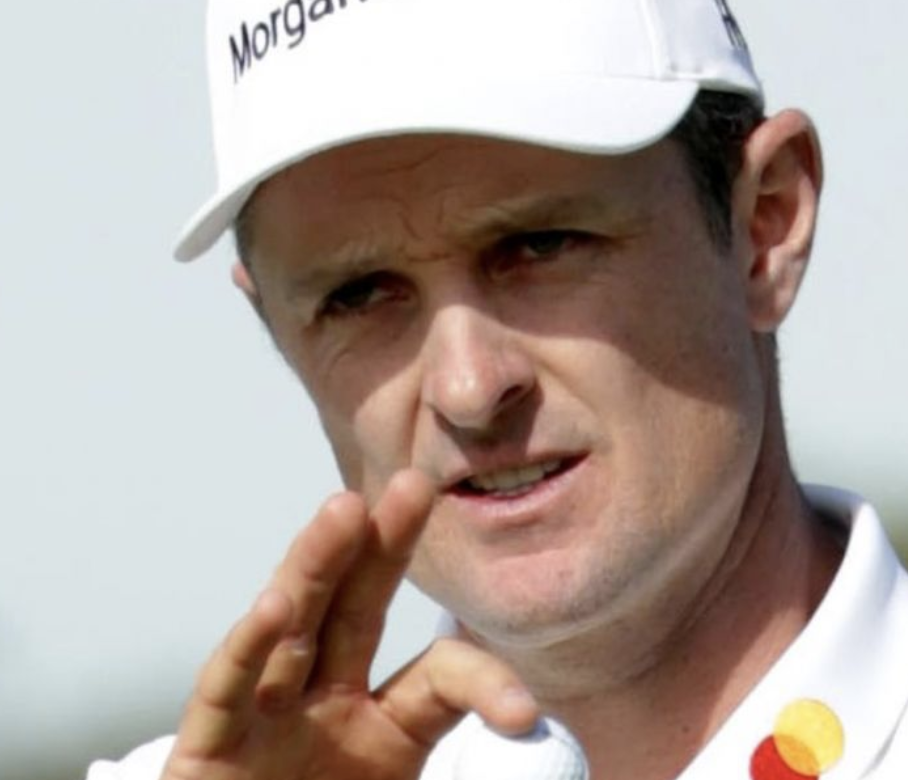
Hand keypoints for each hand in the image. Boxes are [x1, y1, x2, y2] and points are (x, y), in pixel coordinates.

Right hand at [160, 469, 538, 779]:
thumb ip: (461, 766)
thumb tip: (537, 740)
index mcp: (388, 726)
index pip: (439, 676)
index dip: (481, 682)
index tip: (522, 716)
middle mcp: (326, 705)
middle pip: (358, 610)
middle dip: (384, 547)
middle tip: (416, 485)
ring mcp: (267, 719)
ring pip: (296, 626)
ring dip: (318, 565)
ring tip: (346, 510)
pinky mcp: (210, 747)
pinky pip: (227, 689)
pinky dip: (249, 648)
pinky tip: (274, 605)